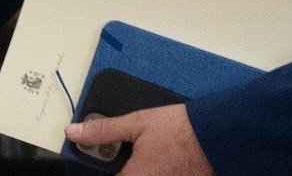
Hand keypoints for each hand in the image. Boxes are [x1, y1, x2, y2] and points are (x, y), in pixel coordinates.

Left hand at [63, 104, 213, 175]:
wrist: (217, 135)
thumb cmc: (180, 129)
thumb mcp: (136, 123)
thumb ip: (103, 130)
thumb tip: (74, 132)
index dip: (104, 168)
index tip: (106, 159)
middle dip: (124, 167)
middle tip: (130, 156)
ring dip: (138, 169)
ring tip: (151, 155)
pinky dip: (155, 170)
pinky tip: (161, 161)